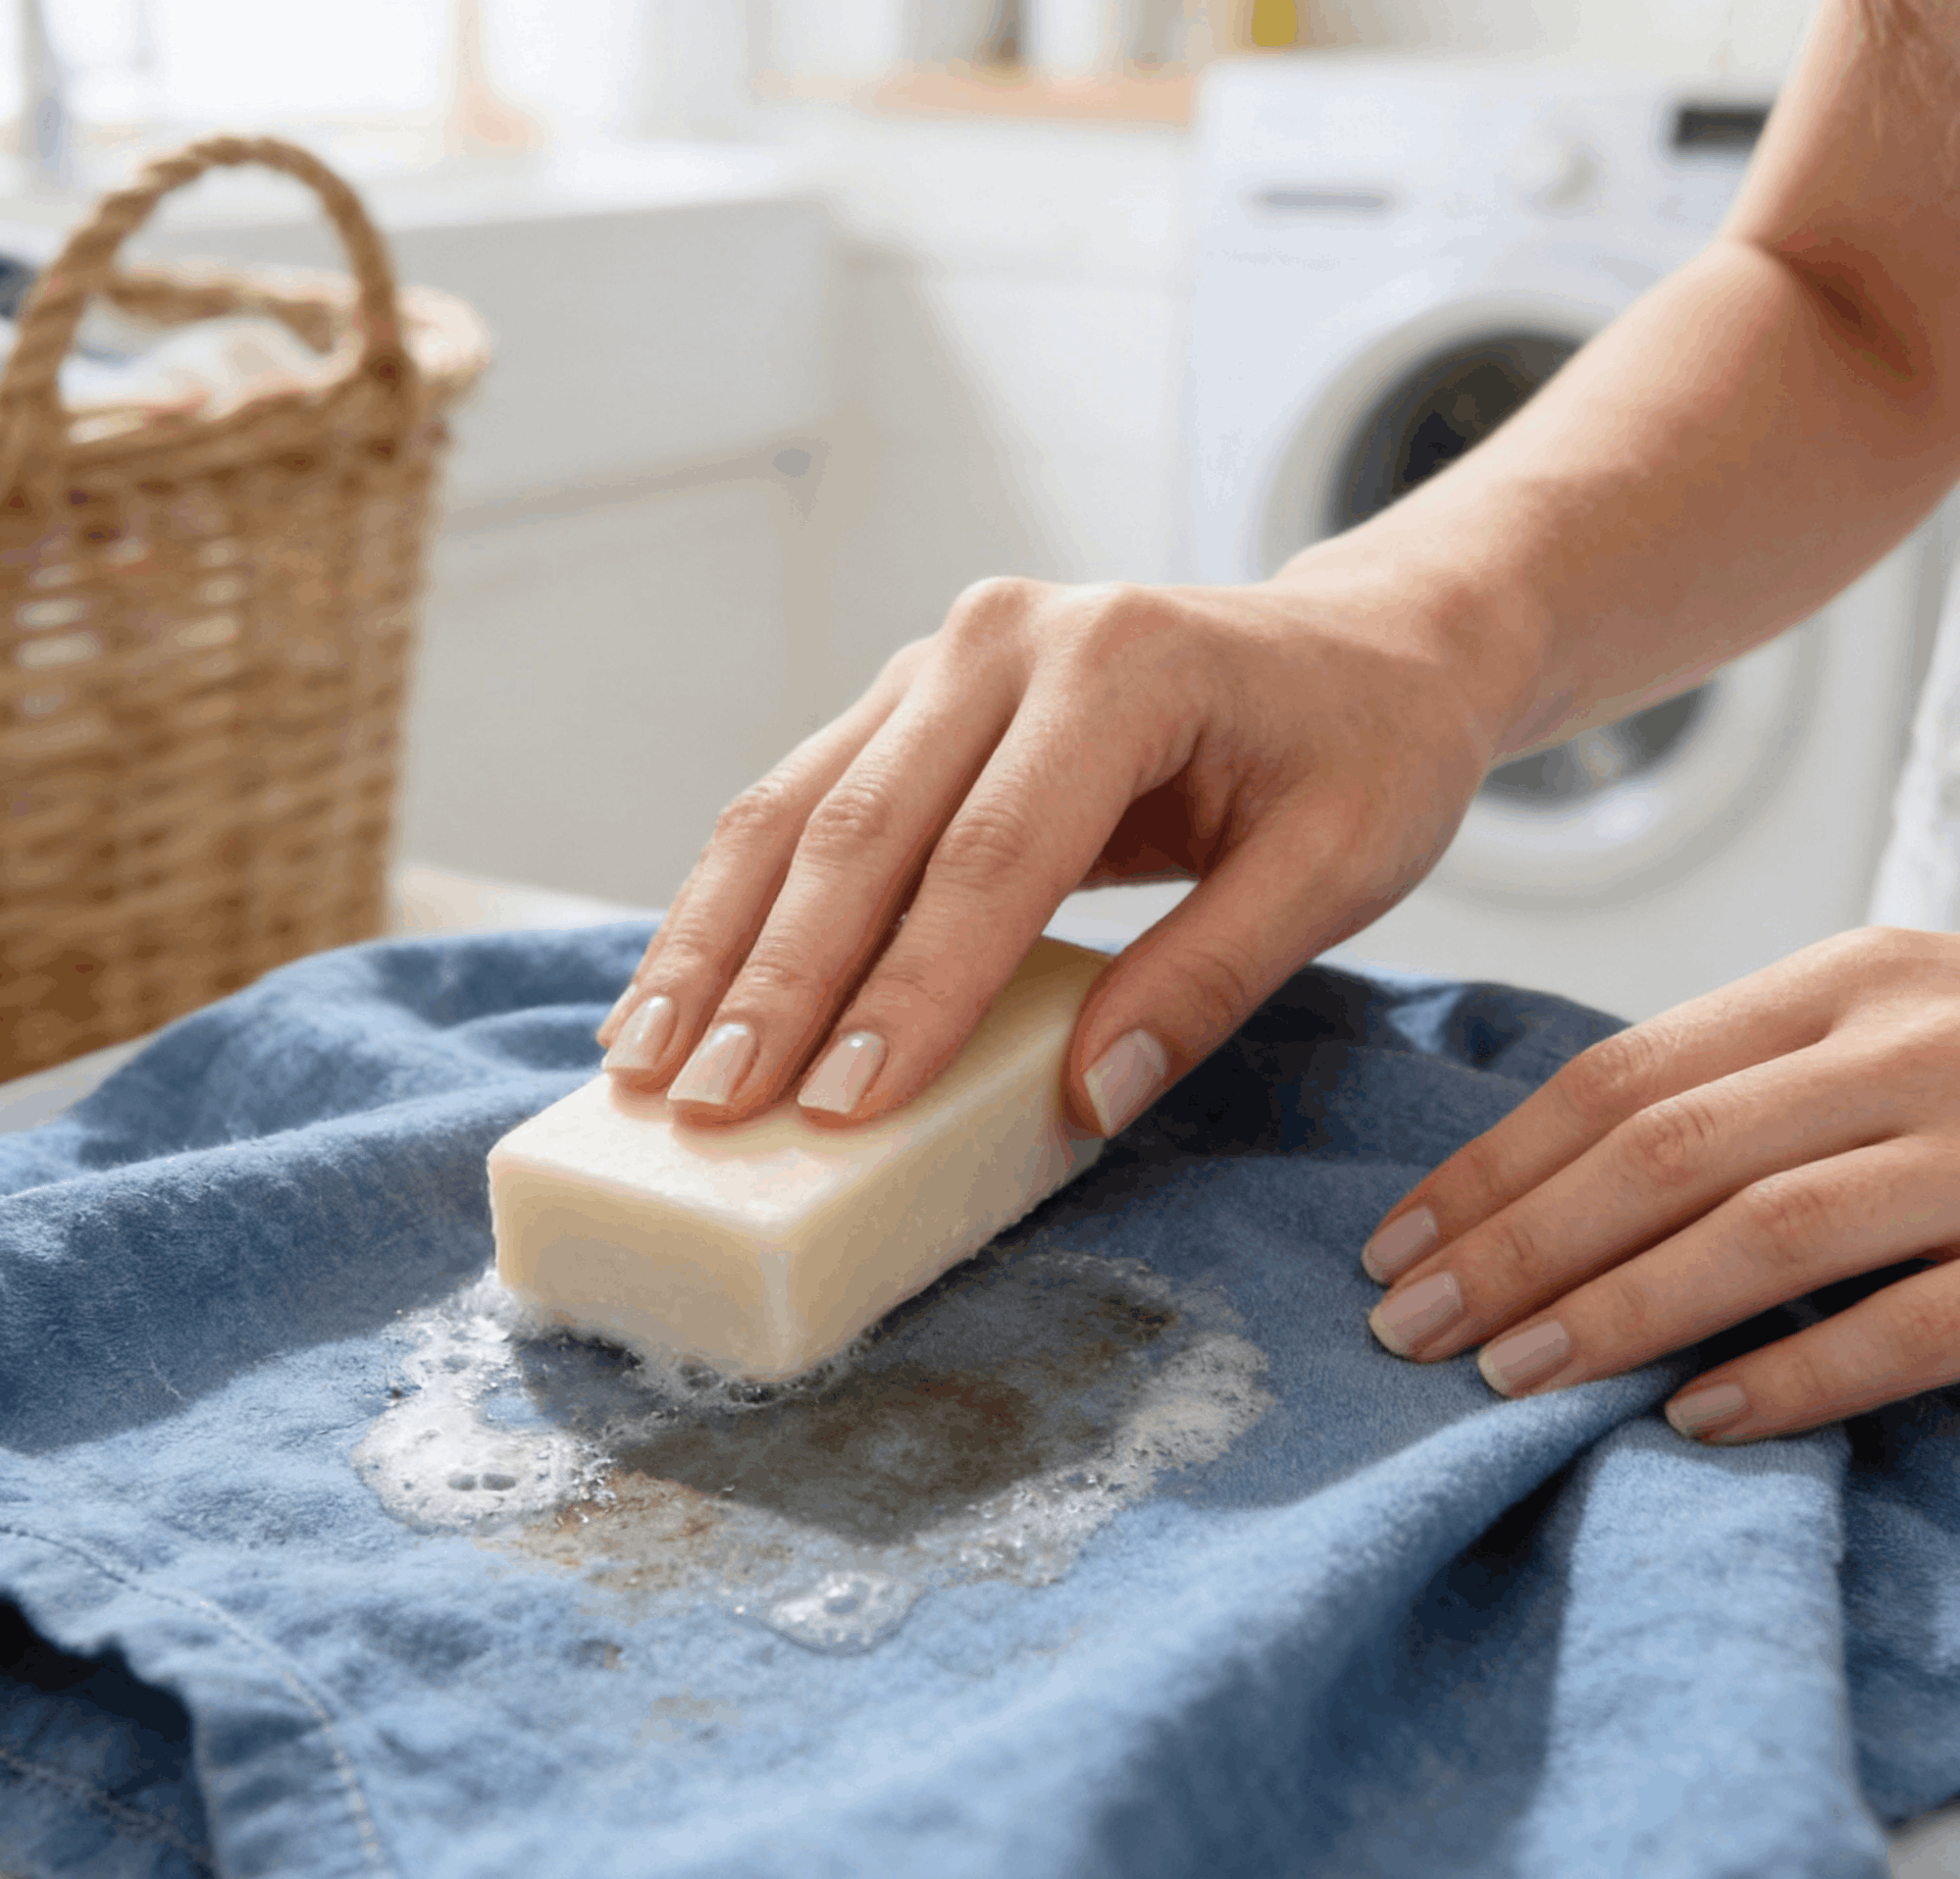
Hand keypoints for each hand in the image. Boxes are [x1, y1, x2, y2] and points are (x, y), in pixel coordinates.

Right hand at [597, 551, 1517, 1133]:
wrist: (1360, 648)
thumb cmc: (1363, 754)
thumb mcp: (1336, 869)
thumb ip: (1212, 976)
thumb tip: (1086, 1098)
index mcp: (1118, 663)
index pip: (991, 853)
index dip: (910, 989)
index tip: (840, 1107)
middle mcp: (1003, 640)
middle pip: (859, 826)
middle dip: (773, 981)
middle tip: (705, 1109)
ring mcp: (942, 660)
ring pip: (795, 809)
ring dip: (715, 944)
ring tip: (644, 1066)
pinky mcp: (911, 701)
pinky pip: (801, 803)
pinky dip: (735, 905)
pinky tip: (682, 994)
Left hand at [1361, 926, 1959, 1440]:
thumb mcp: (1875, 1035)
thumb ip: (1743, 1088)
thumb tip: (1540, 1192)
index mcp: (1843, 980)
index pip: (1616, 1076)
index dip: (1492, 1167)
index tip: (1394, 1244)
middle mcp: (1914, 1042)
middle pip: (1663, 1150)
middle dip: (1516, 1247)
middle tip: (1408, 1329)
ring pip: (1767, 1231)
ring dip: (1617, 1312)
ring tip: (1507, 1378)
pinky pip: (1918, 1322)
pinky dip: (1796, 1373)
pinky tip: (1692, 1421)